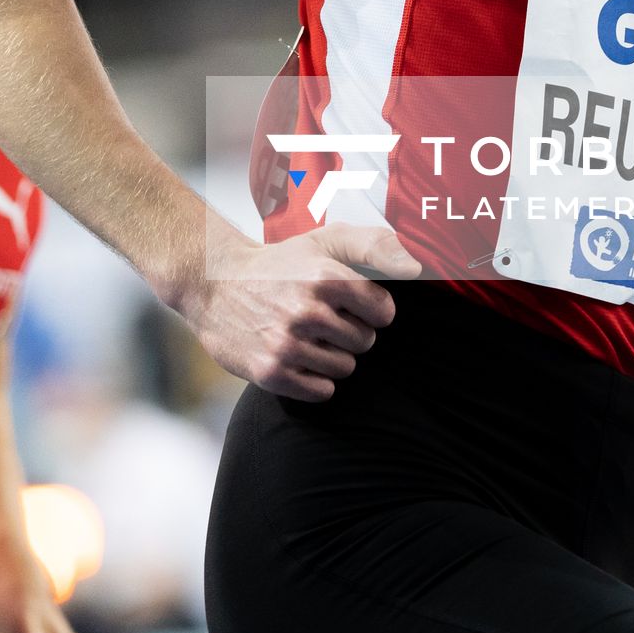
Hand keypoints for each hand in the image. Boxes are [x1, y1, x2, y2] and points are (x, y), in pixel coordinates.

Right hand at [179, 222, 422, 401]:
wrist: (216, 284)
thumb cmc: (282, 262)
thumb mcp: (327, 240)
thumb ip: (376, 246)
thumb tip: (417, 267)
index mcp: (325, 277)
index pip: (383, 312)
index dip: (372, 309)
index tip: (353, 303)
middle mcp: (306, 311)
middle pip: (364, 342)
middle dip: (351, 332)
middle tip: (323, 318)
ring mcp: (287, 344)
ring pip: (344, 368)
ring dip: (333, 356)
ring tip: (308, 335)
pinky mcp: (270, 373)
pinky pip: (322, 392)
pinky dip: (317, 380)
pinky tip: (301, 358)